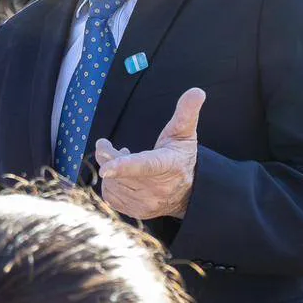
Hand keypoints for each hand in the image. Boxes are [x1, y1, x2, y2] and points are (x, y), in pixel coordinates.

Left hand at [95, 88, 204, 220]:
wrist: (188, 193)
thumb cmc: (182, 158)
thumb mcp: (185, 134)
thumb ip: (186, 113)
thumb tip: (196, 91)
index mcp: (166, 165)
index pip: (143, 166)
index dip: (123, 166)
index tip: (106, 168)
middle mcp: (156, 188)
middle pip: (119, 172)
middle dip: (109, 155)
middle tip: (109, 144)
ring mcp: (145, 203)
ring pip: (111, 183)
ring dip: (111, 168)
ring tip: (124, 159)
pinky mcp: (135, 211)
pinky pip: (109, 195)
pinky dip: (111, 182)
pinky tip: (122, 176)